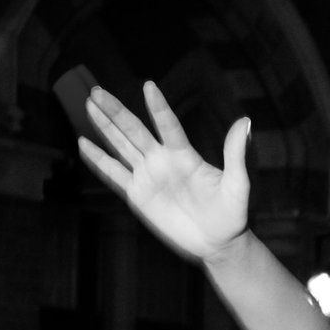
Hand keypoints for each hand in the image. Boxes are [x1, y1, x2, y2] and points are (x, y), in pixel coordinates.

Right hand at [79, 82, 253, 263]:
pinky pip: (114, 174)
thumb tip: (245, 122)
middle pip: (135, 130)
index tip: (149, 86)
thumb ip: (236, 154)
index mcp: (185, 155)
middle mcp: (163, 160)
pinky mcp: (138, 195)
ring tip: (88, 105)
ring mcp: (148, 176)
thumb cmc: (232, 214)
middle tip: (97, 91)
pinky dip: (98, 160)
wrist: (218, 243)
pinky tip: (84, 144)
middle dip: (115, 111)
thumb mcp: (238, 185)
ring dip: (104, 127)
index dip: (158, 107)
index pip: (168, 126)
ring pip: (121, 146)